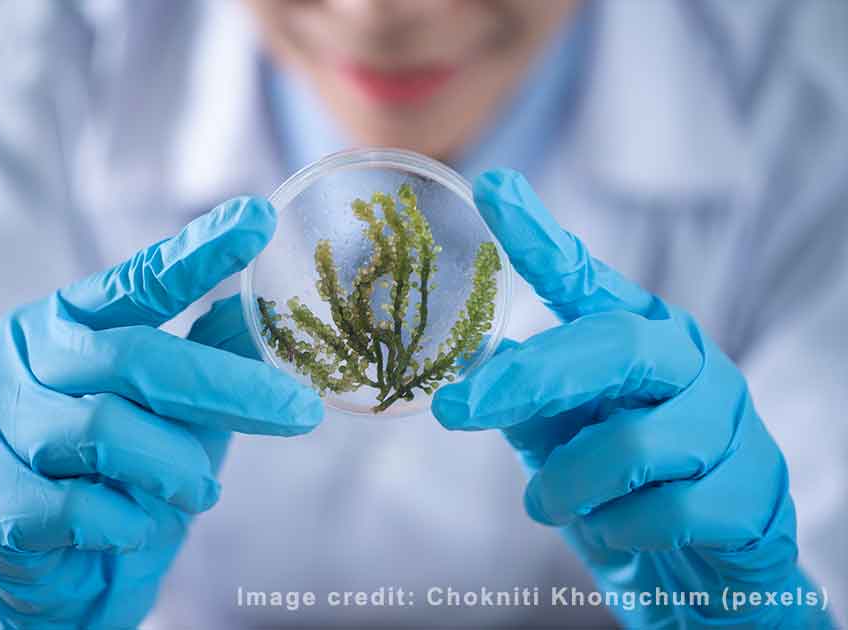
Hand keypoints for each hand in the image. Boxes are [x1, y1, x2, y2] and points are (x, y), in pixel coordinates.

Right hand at [0, 198, 322, 627]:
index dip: (200, 252)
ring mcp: (3, 426)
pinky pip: (83, 506)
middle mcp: (28, 358)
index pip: (140, 280)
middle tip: (303, 412)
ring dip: (177, 466)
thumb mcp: (174, 405)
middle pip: (137, 357)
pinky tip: (141, 524)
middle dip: (229, 388)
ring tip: (202, 490)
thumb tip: (268, 308)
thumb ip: (210, 354)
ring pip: (108, 430)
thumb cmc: (120, 467)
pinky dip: (132, 519)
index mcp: (70, 320)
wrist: (53, 563)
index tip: (259, 219)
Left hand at [432, 170, 830, 627]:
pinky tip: (620, 534)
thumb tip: (474, 357)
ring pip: (634, 444)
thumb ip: (529, 399)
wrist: (702, 576)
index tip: (490, 188)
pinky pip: (669, 511)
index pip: (585, 280)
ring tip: (549, 505)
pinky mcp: (755, 490)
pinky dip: (621, 530)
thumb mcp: (565, 438)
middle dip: (527, 382)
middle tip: (454, 411)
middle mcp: (688, 362)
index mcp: (637, 338)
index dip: (538, 236)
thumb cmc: (623, 490)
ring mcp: (729, 423)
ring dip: (569, 485)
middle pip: (612, 346)